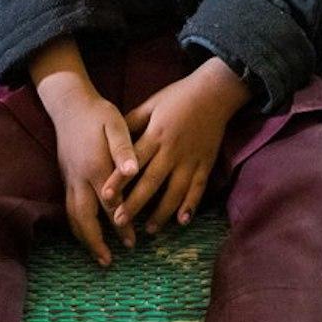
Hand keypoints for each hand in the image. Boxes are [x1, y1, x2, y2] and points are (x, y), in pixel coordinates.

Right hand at [42, 79, 138, 264]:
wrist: (70, 105)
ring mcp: (69, 179)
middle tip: (108, 261)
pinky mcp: (65, 178)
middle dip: (94, 242)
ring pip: (72, 216)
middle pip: (83, 218)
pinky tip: (87, 233)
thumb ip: (124, 149)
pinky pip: (69, 208)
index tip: (131, 242)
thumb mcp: (115, 125)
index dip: (120, 225)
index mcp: (95, 167)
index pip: (109, 204)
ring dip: (83, 238)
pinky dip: (77, 225)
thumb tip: (133, 171)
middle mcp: (79, 178)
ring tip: (97, 254)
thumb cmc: (98, 114)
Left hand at [107, 59, 248, 234]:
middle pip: (152, 182)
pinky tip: (182, 221)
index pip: (134, 161)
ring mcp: (191, 159)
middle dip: (135, 204)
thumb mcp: (151, 103)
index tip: (106, 197)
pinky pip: (199, 188)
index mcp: (156, 135)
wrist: (214, 92)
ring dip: (162, 212)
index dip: (119, 180)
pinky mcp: (206, 163)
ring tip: (149, 229)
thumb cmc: (178, 96)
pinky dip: (191, 205)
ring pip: (175, 191)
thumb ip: (132, 122)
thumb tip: (112, 140)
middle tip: (120, 222)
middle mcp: (173, 150)